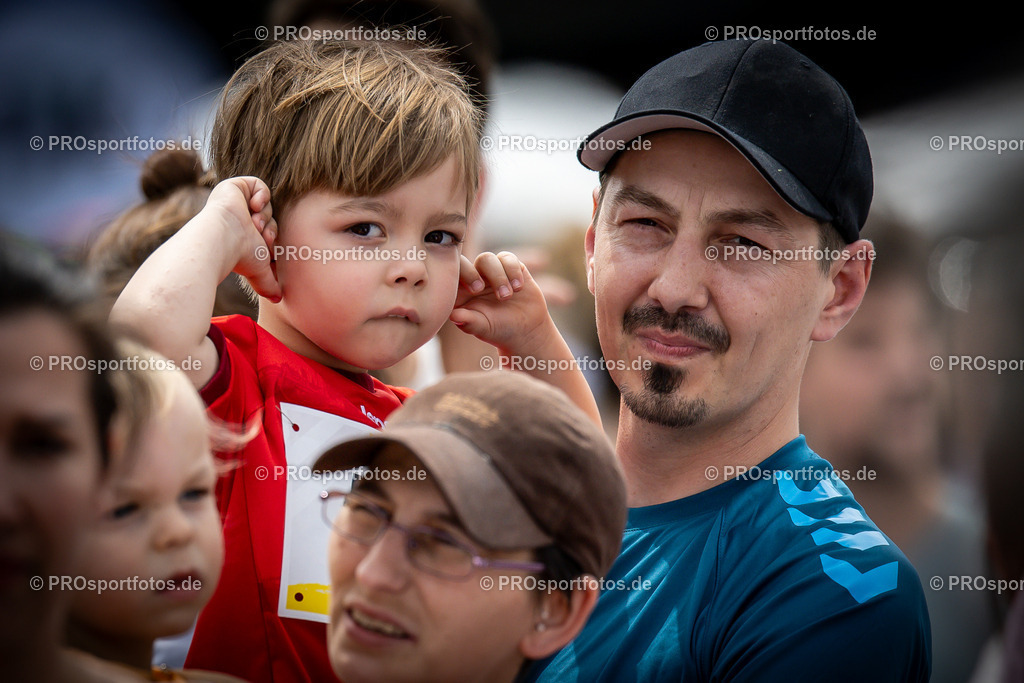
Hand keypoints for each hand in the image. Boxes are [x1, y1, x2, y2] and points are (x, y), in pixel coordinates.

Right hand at [203, 177, 281, 300]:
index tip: (268, 247)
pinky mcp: (233, 187)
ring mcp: (236, 203)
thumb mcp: (259, 270)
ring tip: (254, 223)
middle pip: (270, 217)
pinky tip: (254, 206)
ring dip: (264, 214)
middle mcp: (240, 219)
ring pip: (266, 204)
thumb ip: (268, 283)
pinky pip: (258, 184)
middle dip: (269, 227)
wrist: (223, 240)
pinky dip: (262, 195)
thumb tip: (277, 299)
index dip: (273, 237)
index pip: (270, 232)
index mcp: (246, 235)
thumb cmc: (239, 256)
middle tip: (261, 236)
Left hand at [450, 251, 551, 354]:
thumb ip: (468, 321)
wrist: (526, 329)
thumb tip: (453, 315)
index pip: (452, 273)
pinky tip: (518, 288)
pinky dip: (513, 271)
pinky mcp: (510, 268)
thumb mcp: (483, 328)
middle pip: (466, 262)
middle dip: (479, 274)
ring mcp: (491, 272)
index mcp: (460, 292)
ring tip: (507, 296)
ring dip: (498, 276)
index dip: (462, 273)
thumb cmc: (498, 330)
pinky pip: (507, 258)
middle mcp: (473, 278)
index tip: (475, 290)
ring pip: (487, 258)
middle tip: (489, 292)